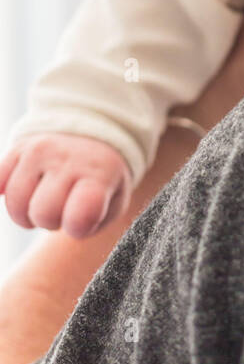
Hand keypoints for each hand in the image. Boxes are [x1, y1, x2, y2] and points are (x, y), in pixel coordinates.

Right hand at [0, 133, 132, 238]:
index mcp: (100, 173)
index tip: (80, 220)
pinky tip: (28, 189)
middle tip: (62, 209)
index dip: (76, 227)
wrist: (92, 136)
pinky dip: (7, 194)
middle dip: (50, 222)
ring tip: (44, 201)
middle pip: (43, 214)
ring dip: (27, 212)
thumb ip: (92, 221)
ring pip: (15, 203)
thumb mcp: (112, 202)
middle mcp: (68, 157)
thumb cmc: (101, 182)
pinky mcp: (18, 147)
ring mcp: (40, 150)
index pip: (81, 214)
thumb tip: (72, 224)